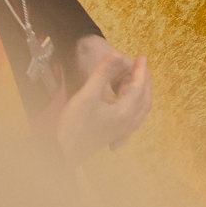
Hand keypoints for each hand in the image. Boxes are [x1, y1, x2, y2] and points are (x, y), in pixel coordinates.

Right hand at [56, 37, 150, 159]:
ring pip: (141, 109)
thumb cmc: (73, 125)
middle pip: (144, 98)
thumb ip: (102, 74)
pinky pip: (134, 119)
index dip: (140, 70)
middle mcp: (128, 123)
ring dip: (142, 93)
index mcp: (125, 112)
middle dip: (144, 81)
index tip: (141, 56)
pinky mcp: (115, 137)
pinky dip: (136, 106)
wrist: (61, 152)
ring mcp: (122, 132)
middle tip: (140, 66)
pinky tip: (129, 104)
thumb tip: (115, 54)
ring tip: (136, 81)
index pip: (139, 86)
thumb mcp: (86, 95)